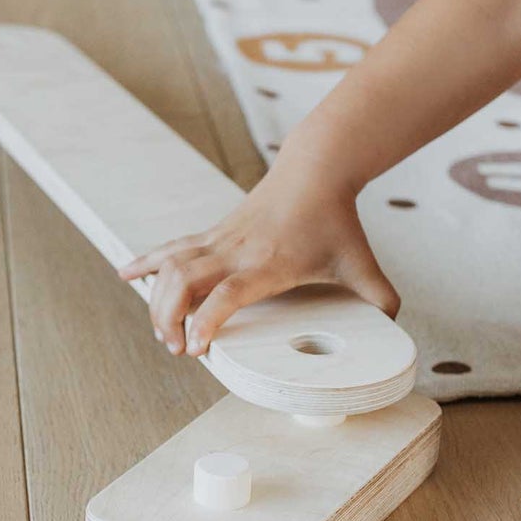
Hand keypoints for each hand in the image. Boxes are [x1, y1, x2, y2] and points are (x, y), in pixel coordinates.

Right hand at [118, 163, 397, 357]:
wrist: (316, 171)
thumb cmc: (337, 221)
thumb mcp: (363, 265)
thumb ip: (382, 300)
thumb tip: (396, 330)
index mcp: (270, 263)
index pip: (229, 293)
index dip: (208, 321)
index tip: (197, 348)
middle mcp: (238, 250)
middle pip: (185, 281)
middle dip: (170, 318)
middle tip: (177, 349)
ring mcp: (221, 238)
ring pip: (171, 264)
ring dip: (157, 299)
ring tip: (159, 332)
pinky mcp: (213, 232)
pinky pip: (172, 248)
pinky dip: (146, 261)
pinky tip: (125, 274)